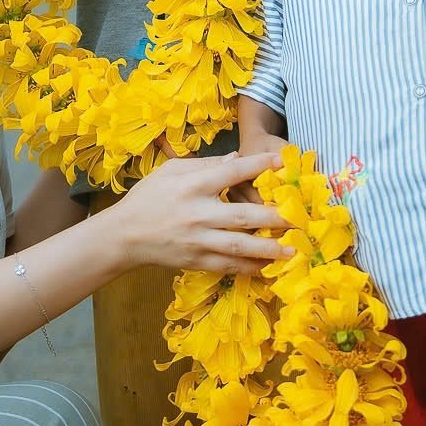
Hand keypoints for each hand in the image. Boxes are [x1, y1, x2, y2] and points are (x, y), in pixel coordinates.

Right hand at [105, 151, 288, 274]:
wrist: (124, 236)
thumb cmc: (148, 198)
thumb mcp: (170, 171)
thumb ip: (204, 164)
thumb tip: (235, 158)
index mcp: (191, 186)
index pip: (230, 173)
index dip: (257, 166)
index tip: (282, 162)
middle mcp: (197, 214)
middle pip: (242, 216)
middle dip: (274, 217)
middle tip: (300, 217)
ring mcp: (198, 241)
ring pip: (239, 246)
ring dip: (269, 248)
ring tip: (293, 249)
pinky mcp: (197, 261)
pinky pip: (229, 266)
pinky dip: (250, 267)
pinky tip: (269, 267)